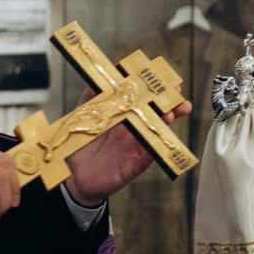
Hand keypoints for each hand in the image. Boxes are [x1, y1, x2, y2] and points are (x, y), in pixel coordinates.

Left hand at [64, 88, 191, 206]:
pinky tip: (161, 141)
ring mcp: (136, 147)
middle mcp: (133, 129)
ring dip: (165, 123)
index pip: (143, 98)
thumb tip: (97, 78)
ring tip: (170, 114)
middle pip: (156, 113)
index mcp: (124, 115)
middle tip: (177, 94)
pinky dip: (155, 149)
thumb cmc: (82, 145)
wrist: (76, 175)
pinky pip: (148, 157)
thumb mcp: (84, 117)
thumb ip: (91, 97)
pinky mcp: (133, 166)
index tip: (163, 79)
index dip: (154, 89)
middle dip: (170, 103)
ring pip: (156, 132)